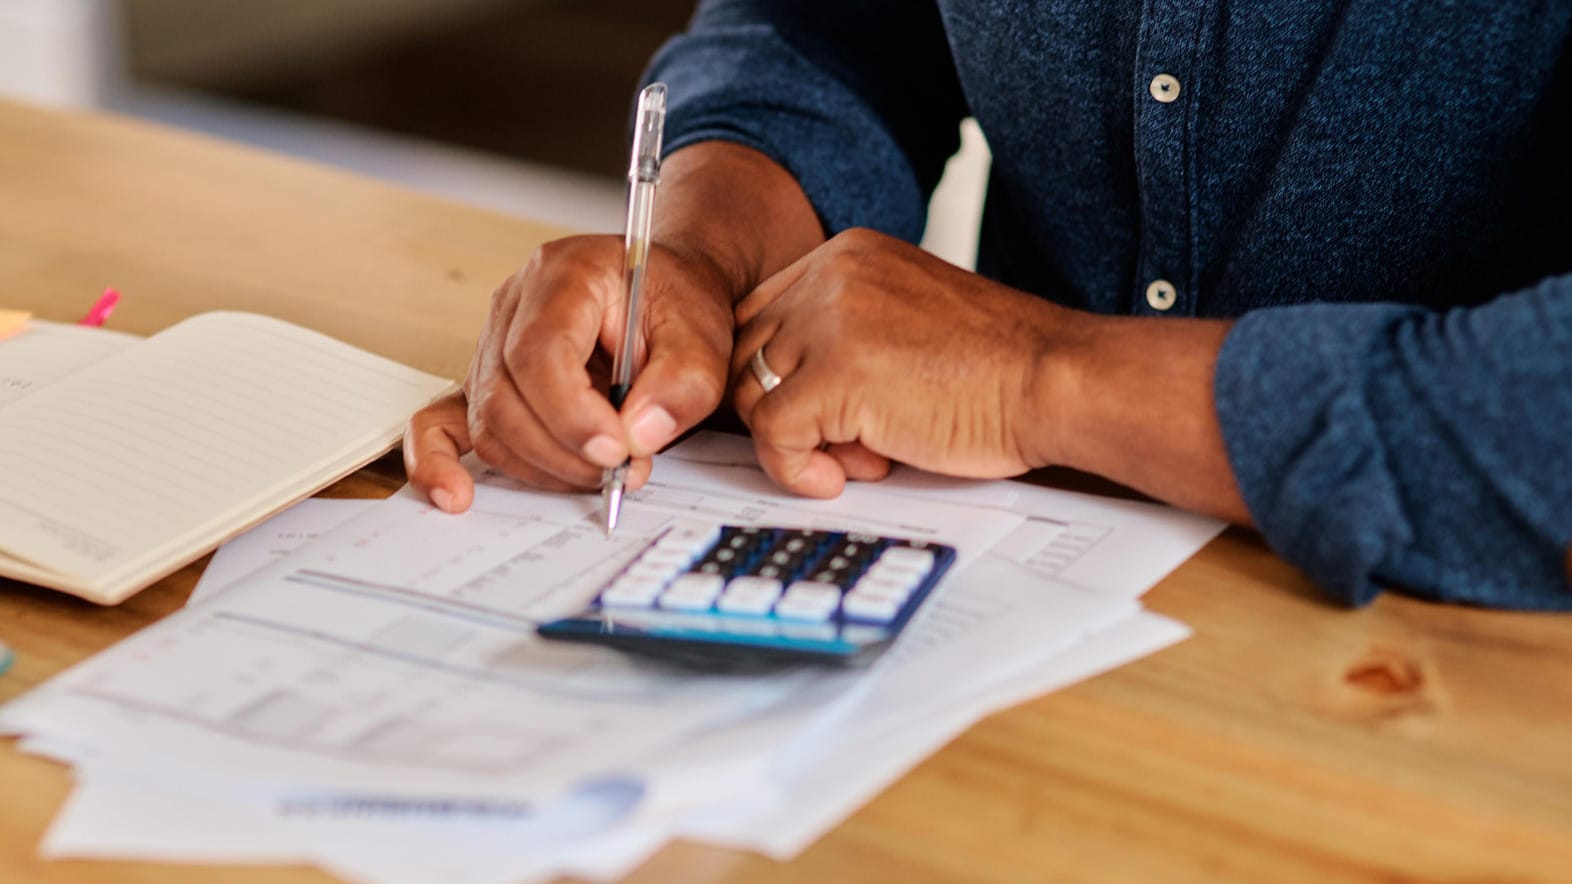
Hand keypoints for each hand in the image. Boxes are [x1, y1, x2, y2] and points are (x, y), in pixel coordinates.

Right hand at [406, 234, 733, 510]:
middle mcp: (514, 306)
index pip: (539, 351)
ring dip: (543, 465)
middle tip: (623, 471)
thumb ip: (682, 382)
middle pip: (506, 395)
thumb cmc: (675, 302)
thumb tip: (639, 437)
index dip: (571, 413)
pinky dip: (442, 461)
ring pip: (489, 423)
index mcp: (563, 274)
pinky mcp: (487, 382)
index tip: (616, 451)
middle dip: (564, 450)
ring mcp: (492, 344)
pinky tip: (454, 493)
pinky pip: (442, 422)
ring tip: (603, 473)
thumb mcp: (703, 333)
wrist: (664, 291)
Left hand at [730, 228, 1070, 496]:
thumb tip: (780, 390)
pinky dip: (797, 469)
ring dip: (797, 441)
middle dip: (782, 410)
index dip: (777, 376)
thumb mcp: (907, 324)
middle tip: (848, 443)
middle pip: (745, 354)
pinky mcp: (837, 375)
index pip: (761, 316)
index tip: (818, 413)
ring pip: (751, 395)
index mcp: (849, 256)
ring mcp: (830, 320)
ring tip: (863, 456)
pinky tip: (845, 476)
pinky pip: (772, 435)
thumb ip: (846, 335)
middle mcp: (832, 275)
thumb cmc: (1000, 369)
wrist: (1055, 381)